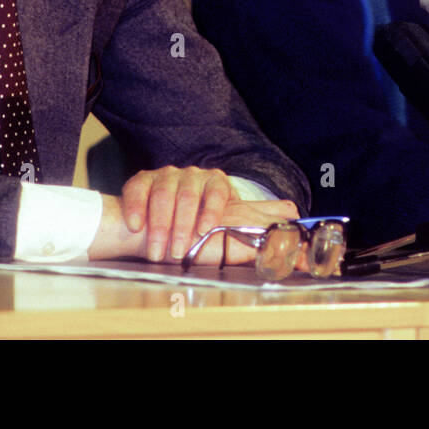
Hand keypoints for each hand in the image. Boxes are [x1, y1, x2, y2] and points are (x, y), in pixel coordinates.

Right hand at [86, 165, 299, 264]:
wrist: (164, 219)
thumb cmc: (201, 225)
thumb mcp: (231, 221)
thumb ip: (260, 218)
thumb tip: (293, 214)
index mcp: (216, 183)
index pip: (218, 190)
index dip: (212, 210)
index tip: (205, 230)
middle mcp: (192, 175)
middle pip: (187, 195)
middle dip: (181, 227)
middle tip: (177, 252)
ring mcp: (166, 176)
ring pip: (162, 194)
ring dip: (159, 225)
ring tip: (158, 251)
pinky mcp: (141, 181)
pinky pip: (137, 189)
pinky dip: (136, 208)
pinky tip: (136, 226)